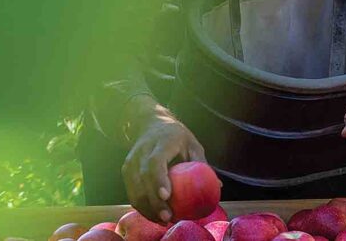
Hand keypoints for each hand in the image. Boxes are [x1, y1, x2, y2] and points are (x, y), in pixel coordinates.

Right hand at [121, 97, 205, 222]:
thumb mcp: (193, 144)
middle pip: (143, 178)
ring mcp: (132, 160)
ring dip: (146, 207)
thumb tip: (218, 186)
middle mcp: (143, 150)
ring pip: (134, 187)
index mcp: (162, 141)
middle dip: (153, 200)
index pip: (155, 161)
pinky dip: (141, 205)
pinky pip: (132, 191)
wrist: (152, 124)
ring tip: (163, 220)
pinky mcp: (127, 170)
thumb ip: (202, 164)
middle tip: (167, 217)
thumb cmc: (178, 138)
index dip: (159, 179)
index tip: (166, 195)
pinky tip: (154, 215)